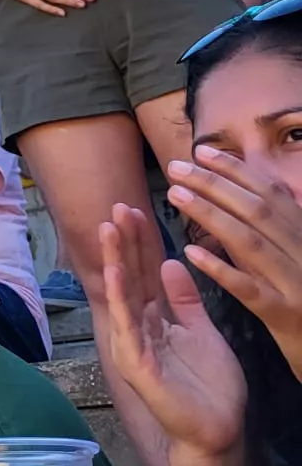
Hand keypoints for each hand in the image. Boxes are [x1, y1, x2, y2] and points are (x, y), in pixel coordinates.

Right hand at [99, 204, 245, 461]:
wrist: (217, 431)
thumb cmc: (211, 387)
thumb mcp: (202, 332)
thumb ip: (186, 300)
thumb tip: (171, 262)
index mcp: (158, 317)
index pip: (148, 272)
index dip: (142, 242)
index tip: (135, 209)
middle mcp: (139, 326)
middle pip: (132, 276)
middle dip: (124, 241)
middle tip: (117, 205)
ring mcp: (134, 344)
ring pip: (123, 294)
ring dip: (115, 260)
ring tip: (109, 228)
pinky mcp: (135, 363)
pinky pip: (127, 325)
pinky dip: (120, 297)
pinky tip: (115, 273)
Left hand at [170, 145, 301, 378]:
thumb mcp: (298, 255)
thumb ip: (277, 226)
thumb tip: (245, 186)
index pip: (271, 194)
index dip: (236, 170)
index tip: (201, 152)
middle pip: (256, 211)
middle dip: (214, 185)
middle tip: (176, 168)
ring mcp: (296, 283)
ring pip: (250, 243)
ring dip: (210, 215)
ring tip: (175, 196)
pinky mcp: (283, 313)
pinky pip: (248, 288)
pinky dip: (220, 267)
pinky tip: (190, 252)